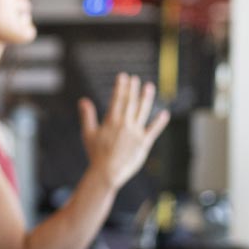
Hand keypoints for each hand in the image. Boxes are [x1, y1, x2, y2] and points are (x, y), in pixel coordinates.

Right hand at [79, 73, 169, 190]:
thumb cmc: (96, 154)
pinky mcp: (144, 143)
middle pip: (130, 102)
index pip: (117, 99)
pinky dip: (159, 122)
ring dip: (146, 98)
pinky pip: (153, 130)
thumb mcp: (88, 134)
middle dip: (132, 89)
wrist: (107, 172)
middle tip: (135, 78)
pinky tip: (164, 114)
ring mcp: (135, 133)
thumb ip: (87, 116)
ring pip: (143, 111)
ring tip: (149, 87)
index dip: (120, 87)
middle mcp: (125, 124)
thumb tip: (83, 100)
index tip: (123, 76)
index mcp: (111, 121)